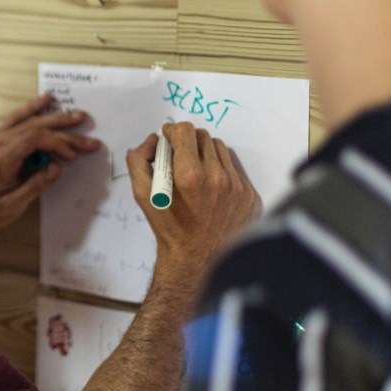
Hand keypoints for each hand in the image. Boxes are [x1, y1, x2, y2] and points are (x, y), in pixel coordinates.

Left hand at [0, 93, 101, 231]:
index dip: (58, 144)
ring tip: (77, 114)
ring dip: (55, 116)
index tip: (73, 156)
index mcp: (4, 158)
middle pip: (37, 128)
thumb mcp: (13, 205)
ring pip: (30, 120)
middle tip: (89, 138)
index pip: (35, 140)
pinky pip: (18, 118)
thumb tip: (57, 169)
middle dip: (66, 131)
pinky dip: (33, 108)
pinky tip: (46, 100)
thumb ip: (35, 186)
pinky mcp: (1, 140)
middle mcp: (1, 143)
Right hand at [126, 122, 260, 306]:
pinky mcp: (250, 196)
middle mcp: (217, 177)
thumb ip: (139, 160)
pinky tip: (212, 190)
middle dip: (188, 142)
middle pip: (203, 136)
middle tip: (180, 157)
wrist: (197, 260)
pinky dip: (221, 172)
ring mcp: (238, 187)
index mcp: (189, 175)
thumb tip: (152, 140)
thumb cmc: (168, 227)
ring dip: (206, 154)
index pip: (185, 130)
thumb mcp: (142, 195)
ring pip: (220, 150)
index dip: (172, 131)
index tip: (168, 139)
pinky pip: (235, 169)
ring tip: (197, 173)